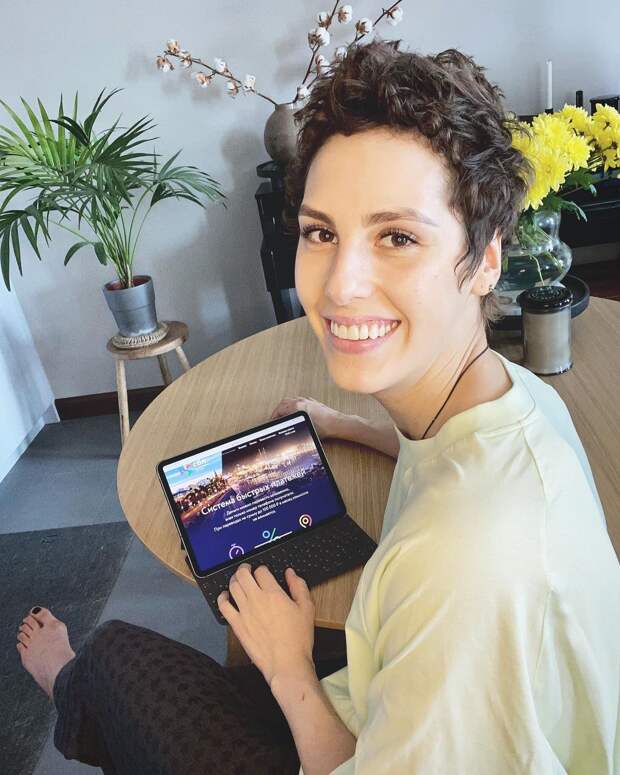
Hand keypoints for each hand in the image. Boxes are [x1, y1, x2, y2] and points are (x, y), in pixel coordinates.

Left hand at [217, 563, 315, 687]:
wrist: (287, 663)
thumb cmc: (298, 638)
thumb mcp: (307, 608)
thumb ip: (298, 587)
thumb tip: (290, 573)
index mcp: (273, 593)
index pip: (261, 571)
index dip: (262, 569)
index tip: (263, 573)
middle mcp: (256, 599)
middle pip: (243, 575)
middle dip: (244, 569)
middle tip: (247, 570)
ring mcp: (244, 612)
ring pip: (233, 587)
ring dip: (234, 579)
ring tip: (237, 580)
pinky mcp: (237, 625)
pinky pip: (223, 606)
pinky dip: (222, 598)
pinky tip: (225, 596)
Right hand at [270, 396, 341, 439]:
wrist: (337, 424)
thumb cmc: (324, 428)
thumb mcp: (304, 429)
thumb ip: (292, 426)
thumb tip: (285, 428)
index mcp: (297, 408)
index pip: (279, 410)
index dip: (274, 416)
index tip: (272, 421)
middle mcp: (301, 402)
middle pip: (283, 403)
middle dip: (277, 410)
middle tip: (275, 417)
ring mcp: (307, 401)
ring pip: (291, 400)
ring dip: (285, 406)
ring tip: (283, 414)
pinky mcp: (313, 402)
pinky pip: (299, 400)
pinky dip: (294, 405)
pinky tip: (295, 410)